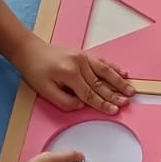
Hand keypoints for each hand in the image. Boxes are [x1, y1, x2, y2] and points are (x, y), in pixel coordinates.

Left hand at [19, 36, 133, 114]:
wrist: (30, 50)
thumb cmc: (36, 71)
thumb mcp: (45, 91)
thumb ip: (64, 101)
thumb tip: (81, 105)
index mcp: (70, 74)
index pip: (89, 93)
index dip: (103, 104)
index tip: (114, 110)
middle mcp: (79, 64)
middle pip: (100, 83)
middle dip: (115, 94)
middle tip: (126, 103)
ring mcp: (83, 57)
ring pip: (105, 71)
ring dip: (119, 81)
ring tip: (130, 90)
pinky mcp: (83, 54)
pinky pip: (102, 62)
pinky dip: (114, 68)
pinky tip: (123, 73)